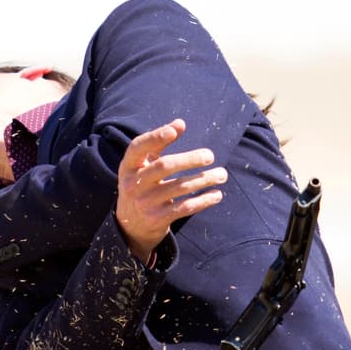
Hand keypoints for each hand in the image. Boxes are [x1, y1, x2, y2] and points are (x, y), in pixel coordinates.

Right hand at [116, 119, 226, 263]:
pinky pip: (184, 208)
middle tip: (210, 155)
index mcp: (128, 166)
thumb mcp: (143, 166)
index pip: (138, 147)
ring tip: (222, 174)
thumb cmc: (142, 186)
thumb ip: (159, 144)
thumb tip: (180, 123)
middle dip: (189, 160)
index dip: (155, 137)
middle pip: (164, 166)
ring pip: (179, 187)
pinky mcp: (156, 219)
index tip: (174, 130)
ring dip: (204, 180)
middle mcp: (133, 184)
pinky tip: (216, 195)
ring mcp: (144, 203)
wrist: (131, 226)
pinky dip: (203, 201)